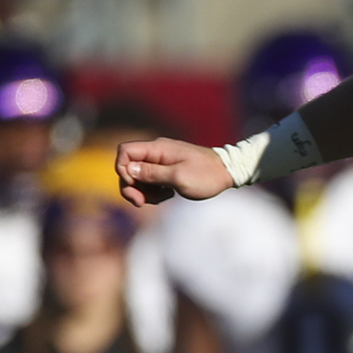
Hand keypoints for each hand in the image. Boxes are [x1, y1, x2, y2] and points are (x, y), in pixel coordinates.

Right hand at [116, 137, 232, 206]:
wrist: (229, 172)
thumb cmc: (207, 175)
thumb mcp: (178, 177)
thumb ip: (152, 173)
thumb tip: (128, 169)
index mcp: (157, 149)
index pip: (125, 152)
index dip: (123, 169)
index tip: (135, 184)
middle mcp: (157, 152)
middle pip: (129, 167)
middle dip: (132, 186)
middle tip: (141, 203)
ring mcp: (162, 161)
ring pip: (139, 176)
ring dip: (144, 191)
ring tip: (162, 199)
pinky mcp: (168, 170)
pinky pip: (152, 180)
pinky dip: (155, 191)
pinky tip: (168, 196)